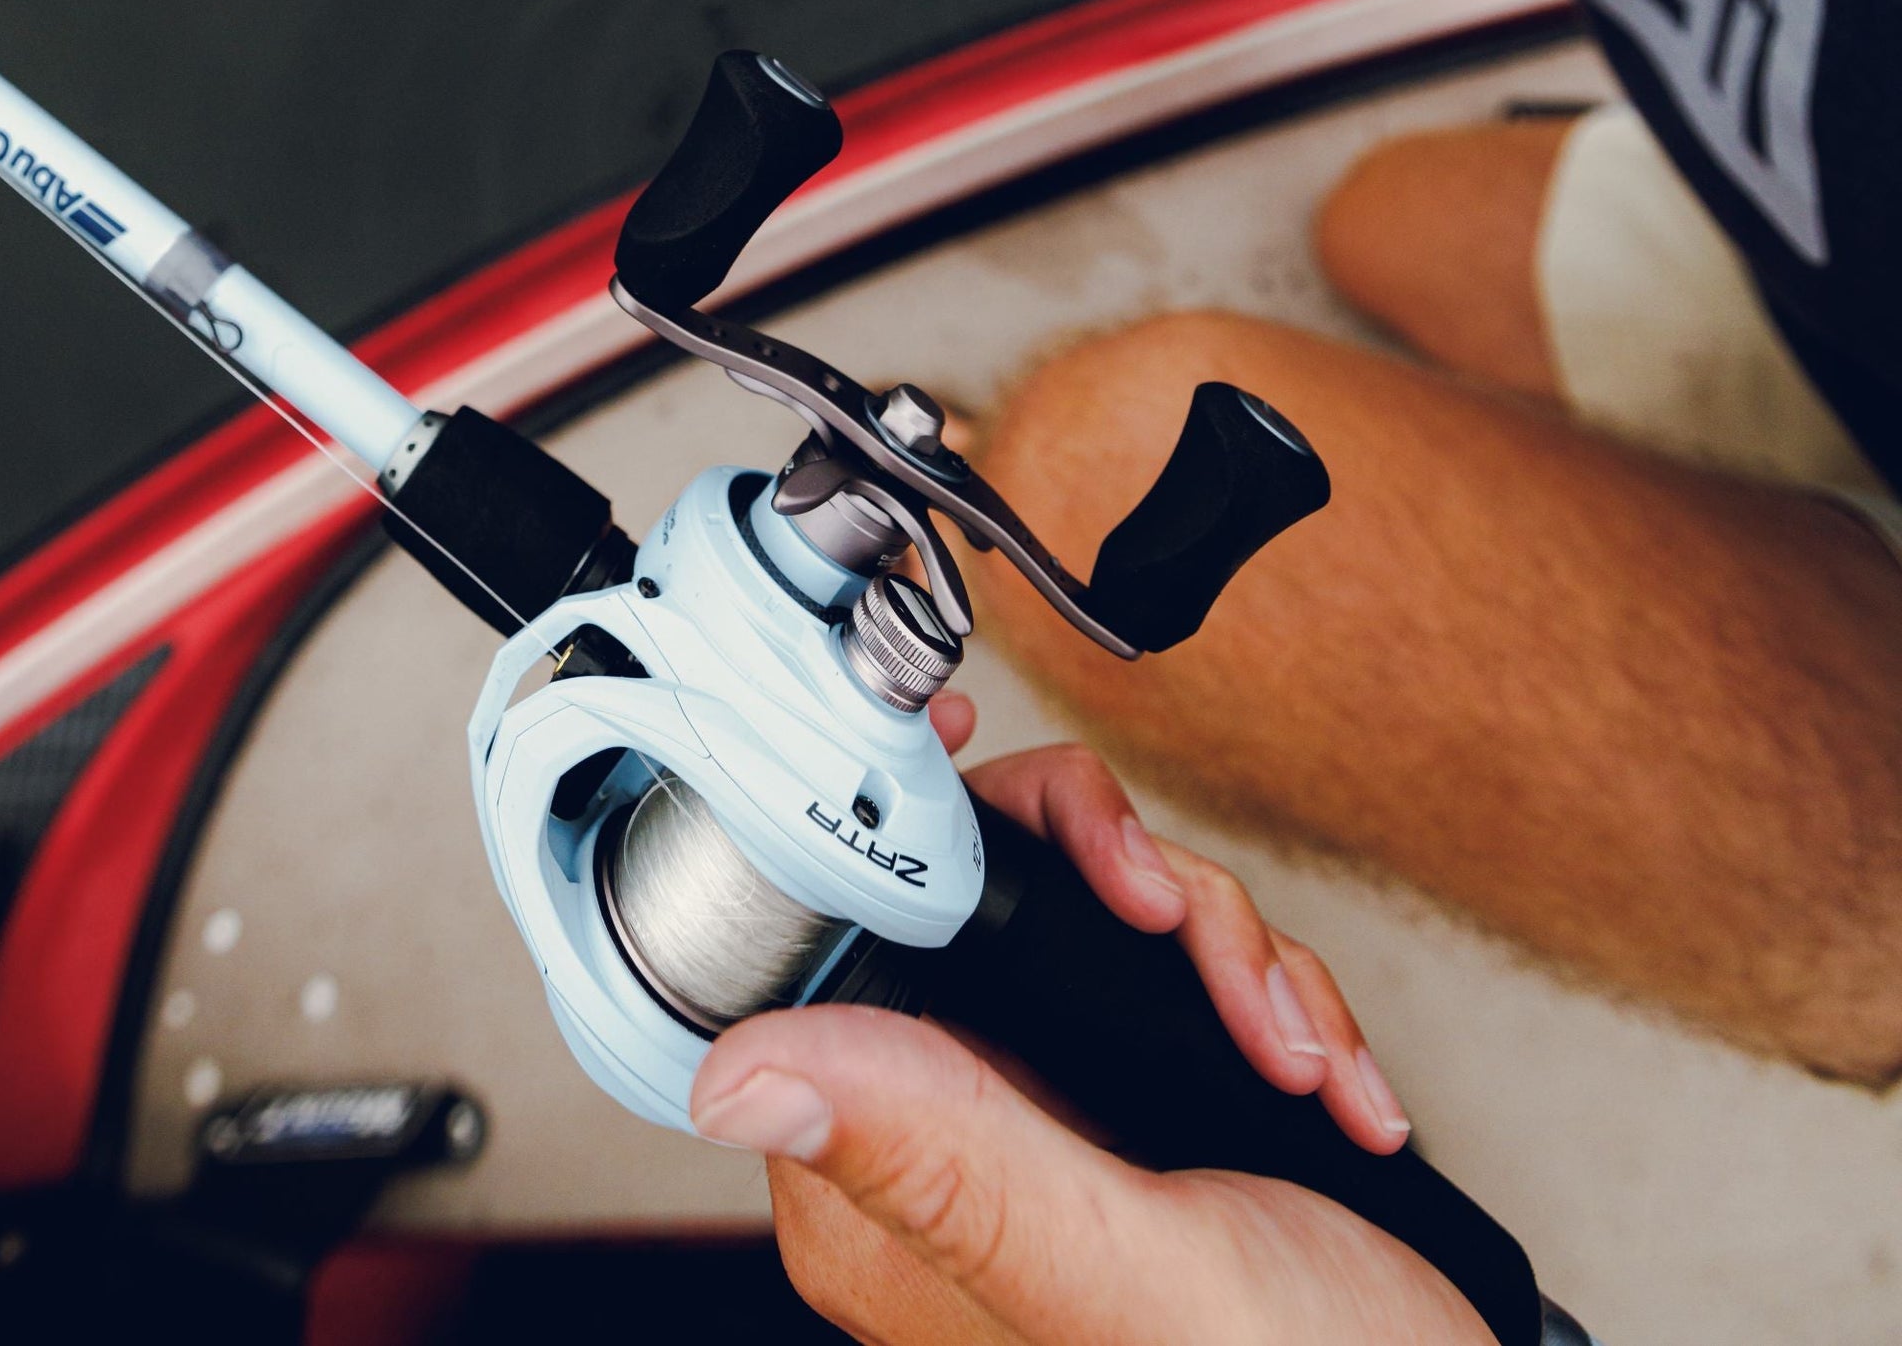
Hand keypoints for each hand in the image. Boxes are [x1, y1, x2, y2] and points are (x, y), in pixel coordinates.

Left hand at [692, 713, 1473, 1345]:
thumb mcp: (1112, 1274)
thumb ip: (945, 1158)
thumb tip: (731, 1075)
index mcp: (890, 1195)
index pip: (849, 946)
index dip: (917, 842)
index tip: (988, 779)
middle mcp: (952, 1150)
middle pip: (993, 901)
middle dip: (1135, 896)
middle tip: (1184, 934)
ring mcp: (1058, 1118)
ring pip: (1110, 919)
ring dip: (1226, 955)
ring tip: (1287, 1055)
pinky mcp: (1150, 1099)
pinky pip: (1192, 971)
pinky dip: (1275, 1004)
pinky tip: (1320, 1085)